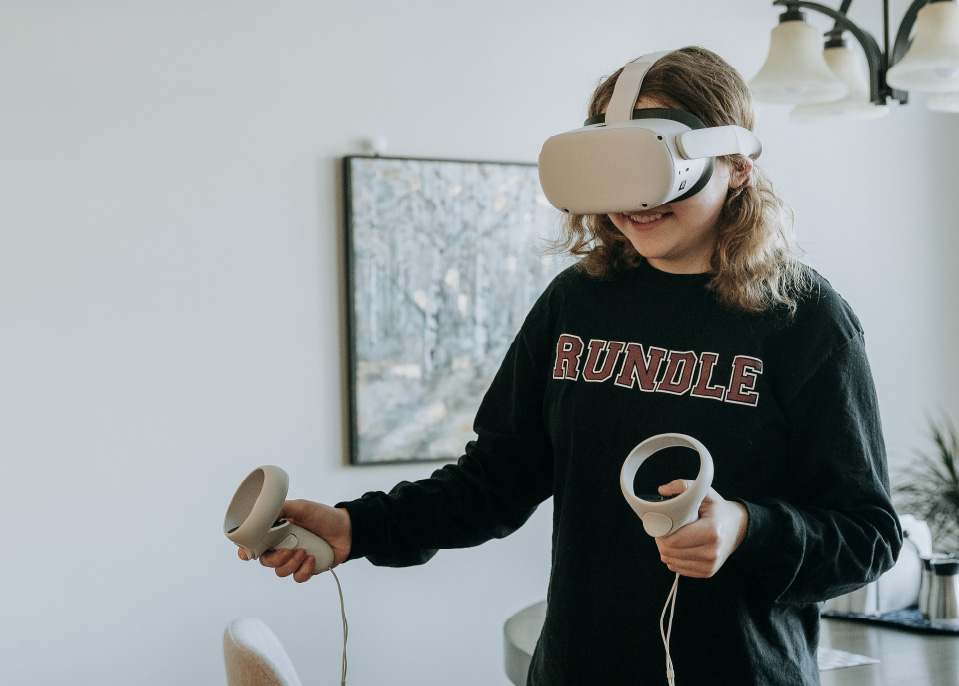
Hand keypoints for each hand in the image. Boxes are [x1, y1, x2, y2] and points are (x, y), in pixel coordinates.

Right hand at [237, 499, 352, 582]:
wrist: (346, 528)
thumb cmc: (323, 516)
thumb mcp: (302, 507)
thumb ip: (282, 508)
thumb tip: (264, 511)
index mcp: (277, 531)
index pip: (255, 543)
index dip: (247, 550)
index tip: (248, 553)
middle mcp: (282, 546)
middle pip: (266, 561)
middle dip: (274, 559)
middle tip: (288, 551)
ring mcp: (294, 559)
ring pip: (281, 572)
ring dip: (291, 564)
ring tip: (305, 552)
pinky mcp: (307, 569)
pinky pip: (298, 577)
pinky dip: (304, 570)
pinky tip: (313, 559)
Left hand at [653, 480, 747, 577]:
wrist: (738, 528)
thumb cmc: (719, 510)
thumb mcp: (705, 493)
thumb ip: (683, 486)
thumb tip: (662, 490)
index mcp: (712, 532)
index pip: (674, 540)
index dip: (661, 531)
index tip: (661, 523)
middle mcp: (712, 552)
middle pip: (670, 552)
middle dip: (661, 540)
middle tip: (664, 529)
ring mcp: (710, 565)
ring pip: (671, 562)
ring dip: (666, 550)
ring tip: (672, 537)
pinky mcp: (707, 572)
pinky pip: (678, 569)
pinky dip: (673, 558)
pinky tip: (678, 547)